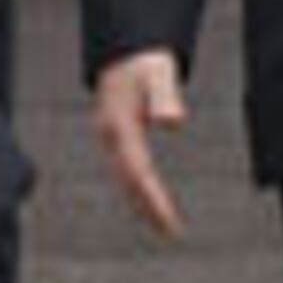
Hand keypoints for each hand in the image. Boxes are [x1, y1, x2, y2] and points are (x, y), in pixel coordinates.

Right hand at [90, 50, 190, 241]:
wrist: (125, 49)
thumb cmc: (144, 62)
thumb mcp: (157, 74)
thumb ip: (165, 97)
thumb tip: (172, 121)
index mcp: (118, 127)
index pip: (137, 171)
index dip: (152, 197)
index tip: (169, 219)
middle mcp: (110, 136)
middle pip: (128, 180)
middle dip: (148, 207)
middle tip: (170, 232)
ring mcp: (111, 138)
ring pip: (125, 178)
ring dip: (142, 202)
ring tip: (163, 225)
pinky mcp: (116, 137)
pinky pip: (127, 169)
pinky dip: (139, 188)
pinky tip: (150, 199)